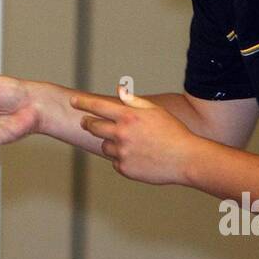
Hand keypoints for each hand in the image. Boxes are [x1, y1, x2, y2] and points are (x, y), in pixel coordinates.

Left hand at [72, 85, 199, 185]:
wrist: (186, 158)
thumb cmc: (172, 131)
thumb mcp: (155, 111)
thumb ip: (133, 101)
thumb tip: (118, 90)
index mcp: (128, 116)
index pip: (97, 106)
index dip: (82, 103)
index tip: (72, 102)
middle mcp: (122, 134)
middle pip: (93, 127)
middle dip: (88, 123)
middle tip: (87, 122)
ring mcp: (122, 153)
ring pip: (105, 146)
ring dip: (110, 143)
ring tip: (131, 144)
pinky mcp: (124, 169)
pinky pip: (115, 161)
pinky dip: (122, 158)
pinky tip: (139, 157)